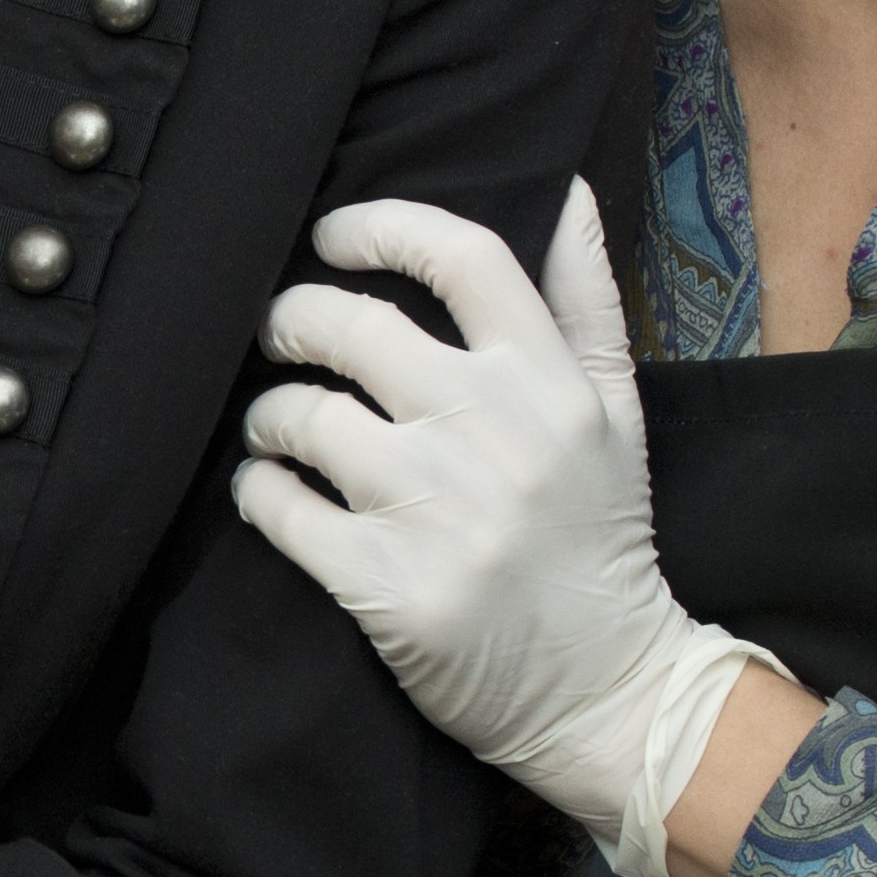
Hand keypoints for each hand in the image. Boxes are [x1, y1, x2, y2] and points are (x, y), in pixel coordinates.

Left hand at [236, 178, 797, 876]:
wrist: (610, 686)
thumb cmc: (601, 537)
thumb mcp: (618, 414)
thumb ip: (587, 299)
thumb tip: (566, 189)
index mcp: (551, 383)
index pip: (461, 257)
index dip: (381, 225)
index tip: (333, 233)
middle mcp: (491, 433)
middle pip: (354, 325)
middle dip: (294, 316)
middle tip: (282, 330)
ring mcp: (433, 510)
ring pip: (303, 415)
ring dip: (269, 411)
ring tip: (276, 425)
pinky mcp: (384, 585)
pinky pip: (280, 507)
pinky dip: (257, 489)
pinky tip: (268, 490)